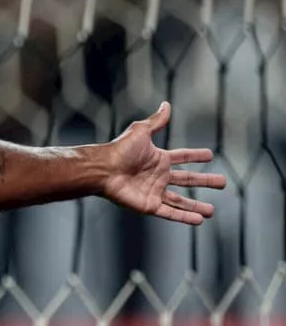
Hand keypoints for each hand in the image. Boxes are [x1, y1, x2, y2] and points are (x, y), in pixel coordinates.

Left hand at [101, 101, 227, 224]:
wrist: (103, 169)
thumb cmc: (119, 150)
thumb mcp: (140, 131)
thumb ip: (156, 121)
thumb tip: (166, 104)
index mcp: (157, 159)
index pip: (182, 157)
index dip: (195, 156)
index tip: (210, 155)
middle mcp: (158, 176)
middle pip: (187, 180)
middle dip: (205, 181)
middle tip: (222, 182)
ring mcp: (154, 192)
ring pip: (180, 201)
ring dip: (196, 206)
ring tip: (211, 211)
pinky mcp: (149, 205)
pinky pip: (171, 213)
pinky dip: (185, 217)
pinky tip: (198, 220)